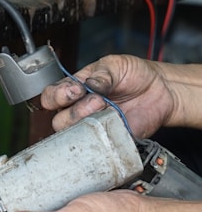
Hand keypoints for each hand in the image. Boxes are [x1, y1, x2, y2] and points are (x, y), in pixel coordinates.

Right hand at [42, 54, 175, 137]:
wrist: (160, 90)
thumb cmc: (134, 75)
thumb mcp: (115, 65)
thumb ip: (101, 74)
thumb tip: (90, 84)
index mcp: (74, 90)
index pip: (51, 97)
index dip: (57, 95)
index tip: (75, 89)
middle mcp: (78, 110)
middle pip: (58, 120)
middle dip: (75, 110)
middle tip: (97, 100)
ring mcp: (91, 127)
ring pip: (72, 135)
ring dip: (86, 121)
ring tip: (105, 108)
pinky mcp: (107, 140)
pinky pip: (96, 146)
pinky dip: (102, 136)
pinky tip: (113, 124)